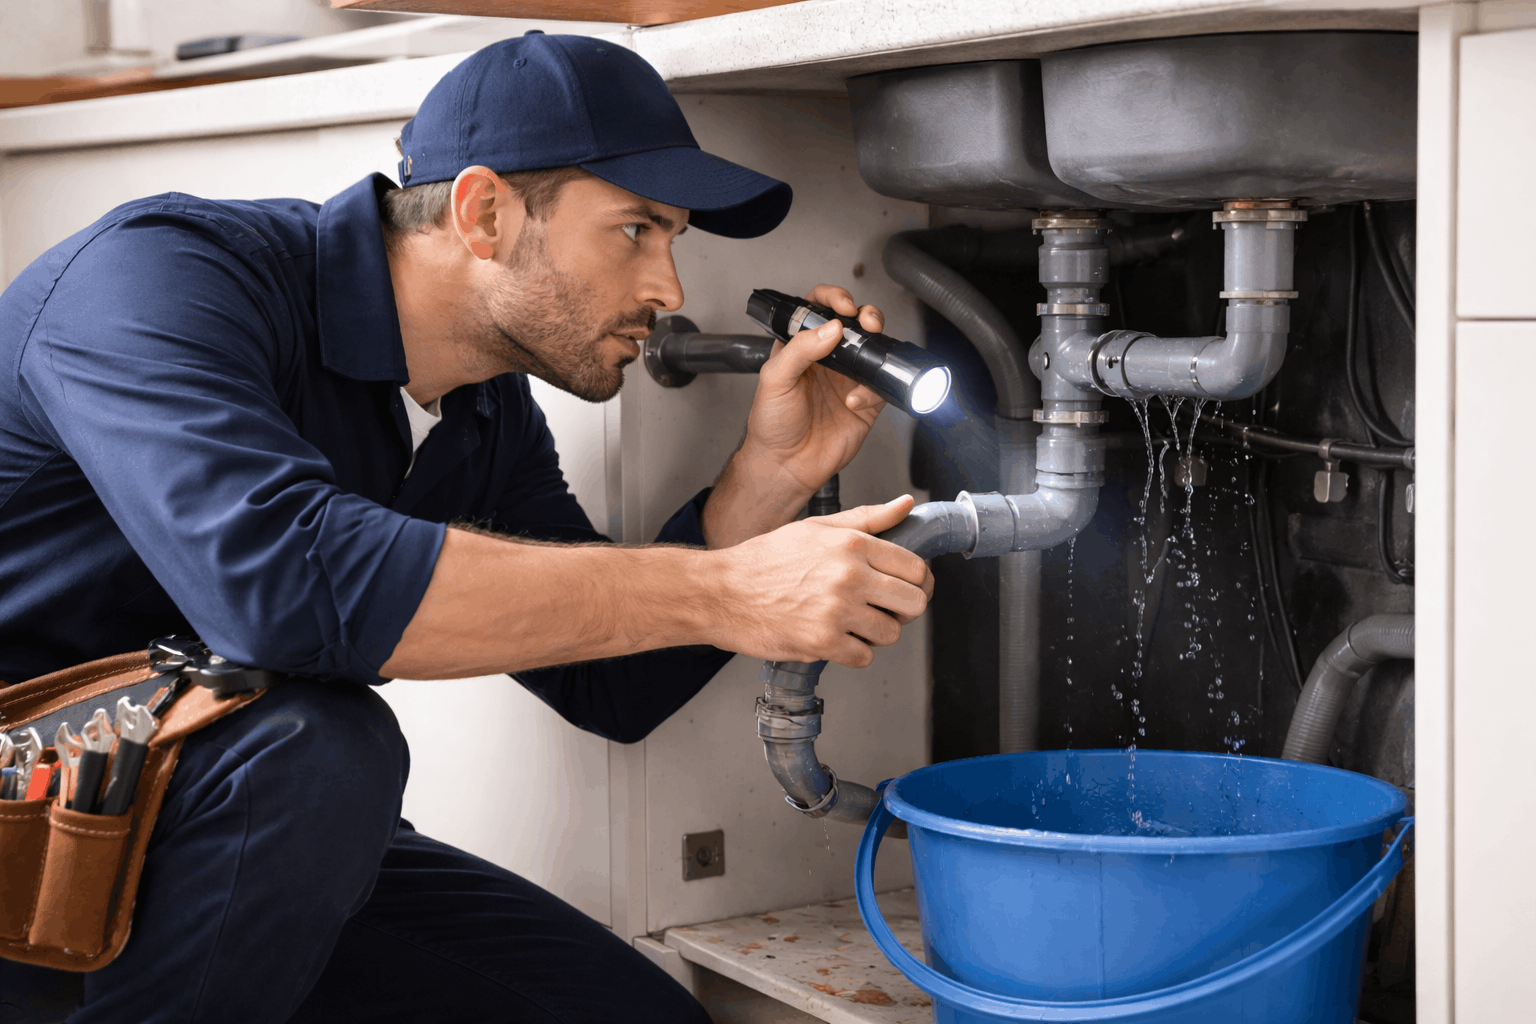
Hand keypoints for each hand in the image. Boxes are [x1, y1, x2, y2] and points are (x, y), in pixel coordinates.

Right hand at [705, 496, 934, 667]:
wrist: (721, 592)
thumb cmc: (765, 559)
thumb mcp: (817, 527)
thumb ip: (867, 518)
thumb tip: (905, 506)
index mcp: (852, 545)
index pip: (915, 568)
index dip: (918, 582)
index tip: (908, 587)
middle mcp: (849, 577)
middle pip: (913, 604)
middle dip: (902, 609)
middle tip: (884, 608)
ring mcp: (837, 612)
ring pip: (891, 634)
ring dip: (876, 632)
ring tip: (852, 622)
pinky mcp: (822, 643)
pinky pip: (864, 657)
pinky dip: (853, 652)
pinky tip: (835, 637)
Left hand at [745, 284, 886, 487]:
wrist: (786, 466)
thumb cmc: (771, 425)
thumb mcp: (774, 380)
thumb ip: (798, 350)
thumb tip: (829, 328)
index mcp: (801, 348)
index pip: (818, 309)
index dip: (832, 299)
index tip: (842, 305)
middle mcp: (827, 360)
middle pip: (854, 324)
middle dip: (865, 316)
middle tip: (865, 320)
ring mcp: (847, 380)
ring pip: (873, 350)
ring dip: (876, 344)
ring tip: (870, 347)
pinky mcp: (865, 404)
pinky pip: (879, 387)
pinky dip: (872, 390)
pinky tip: (853, 401)